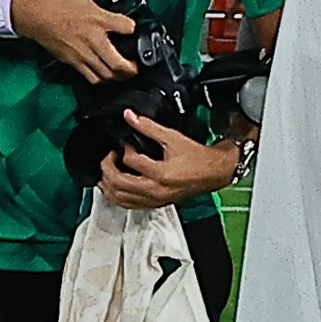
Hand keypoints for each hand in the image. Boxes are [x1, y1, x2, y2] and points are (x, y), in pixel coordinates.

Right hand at [7, 0, 138, 80]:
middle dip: (132, 68)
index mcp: (99, 19)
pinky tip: (104, 75)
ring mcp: (83, 53)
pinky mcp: (73, 62)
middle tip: (136, 65)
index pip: (128, 28)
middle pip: (120, 63)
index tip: (133, 29)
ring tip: (123, 73)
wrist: (33, 16)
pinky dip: (102, 79)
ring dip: (119, 76)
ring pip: (107, 75)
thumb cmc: (54, 1)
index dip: (134, 29)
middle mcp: (94, 39)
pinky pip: (92, 78)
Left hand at [93, 111, 238, 209]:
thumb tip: (130, 116)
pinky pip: (129, 205)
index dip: (123, 149)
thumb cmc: (197, 157)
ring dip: (108, 185)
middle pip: (119, 183)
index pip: (130, 161)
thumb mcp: (172, 137)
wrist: (213, 172)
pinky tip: (114, 188)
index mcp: (160, 174)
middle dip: (108, 167)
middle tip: (109, 156)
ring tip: (106, 171)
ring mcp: (154, 200)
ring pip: (120, 198)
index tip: (124, 143)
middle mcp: (156, 190)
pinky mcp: (155, 204)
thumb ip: (148, 127)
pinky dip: (117, 197)